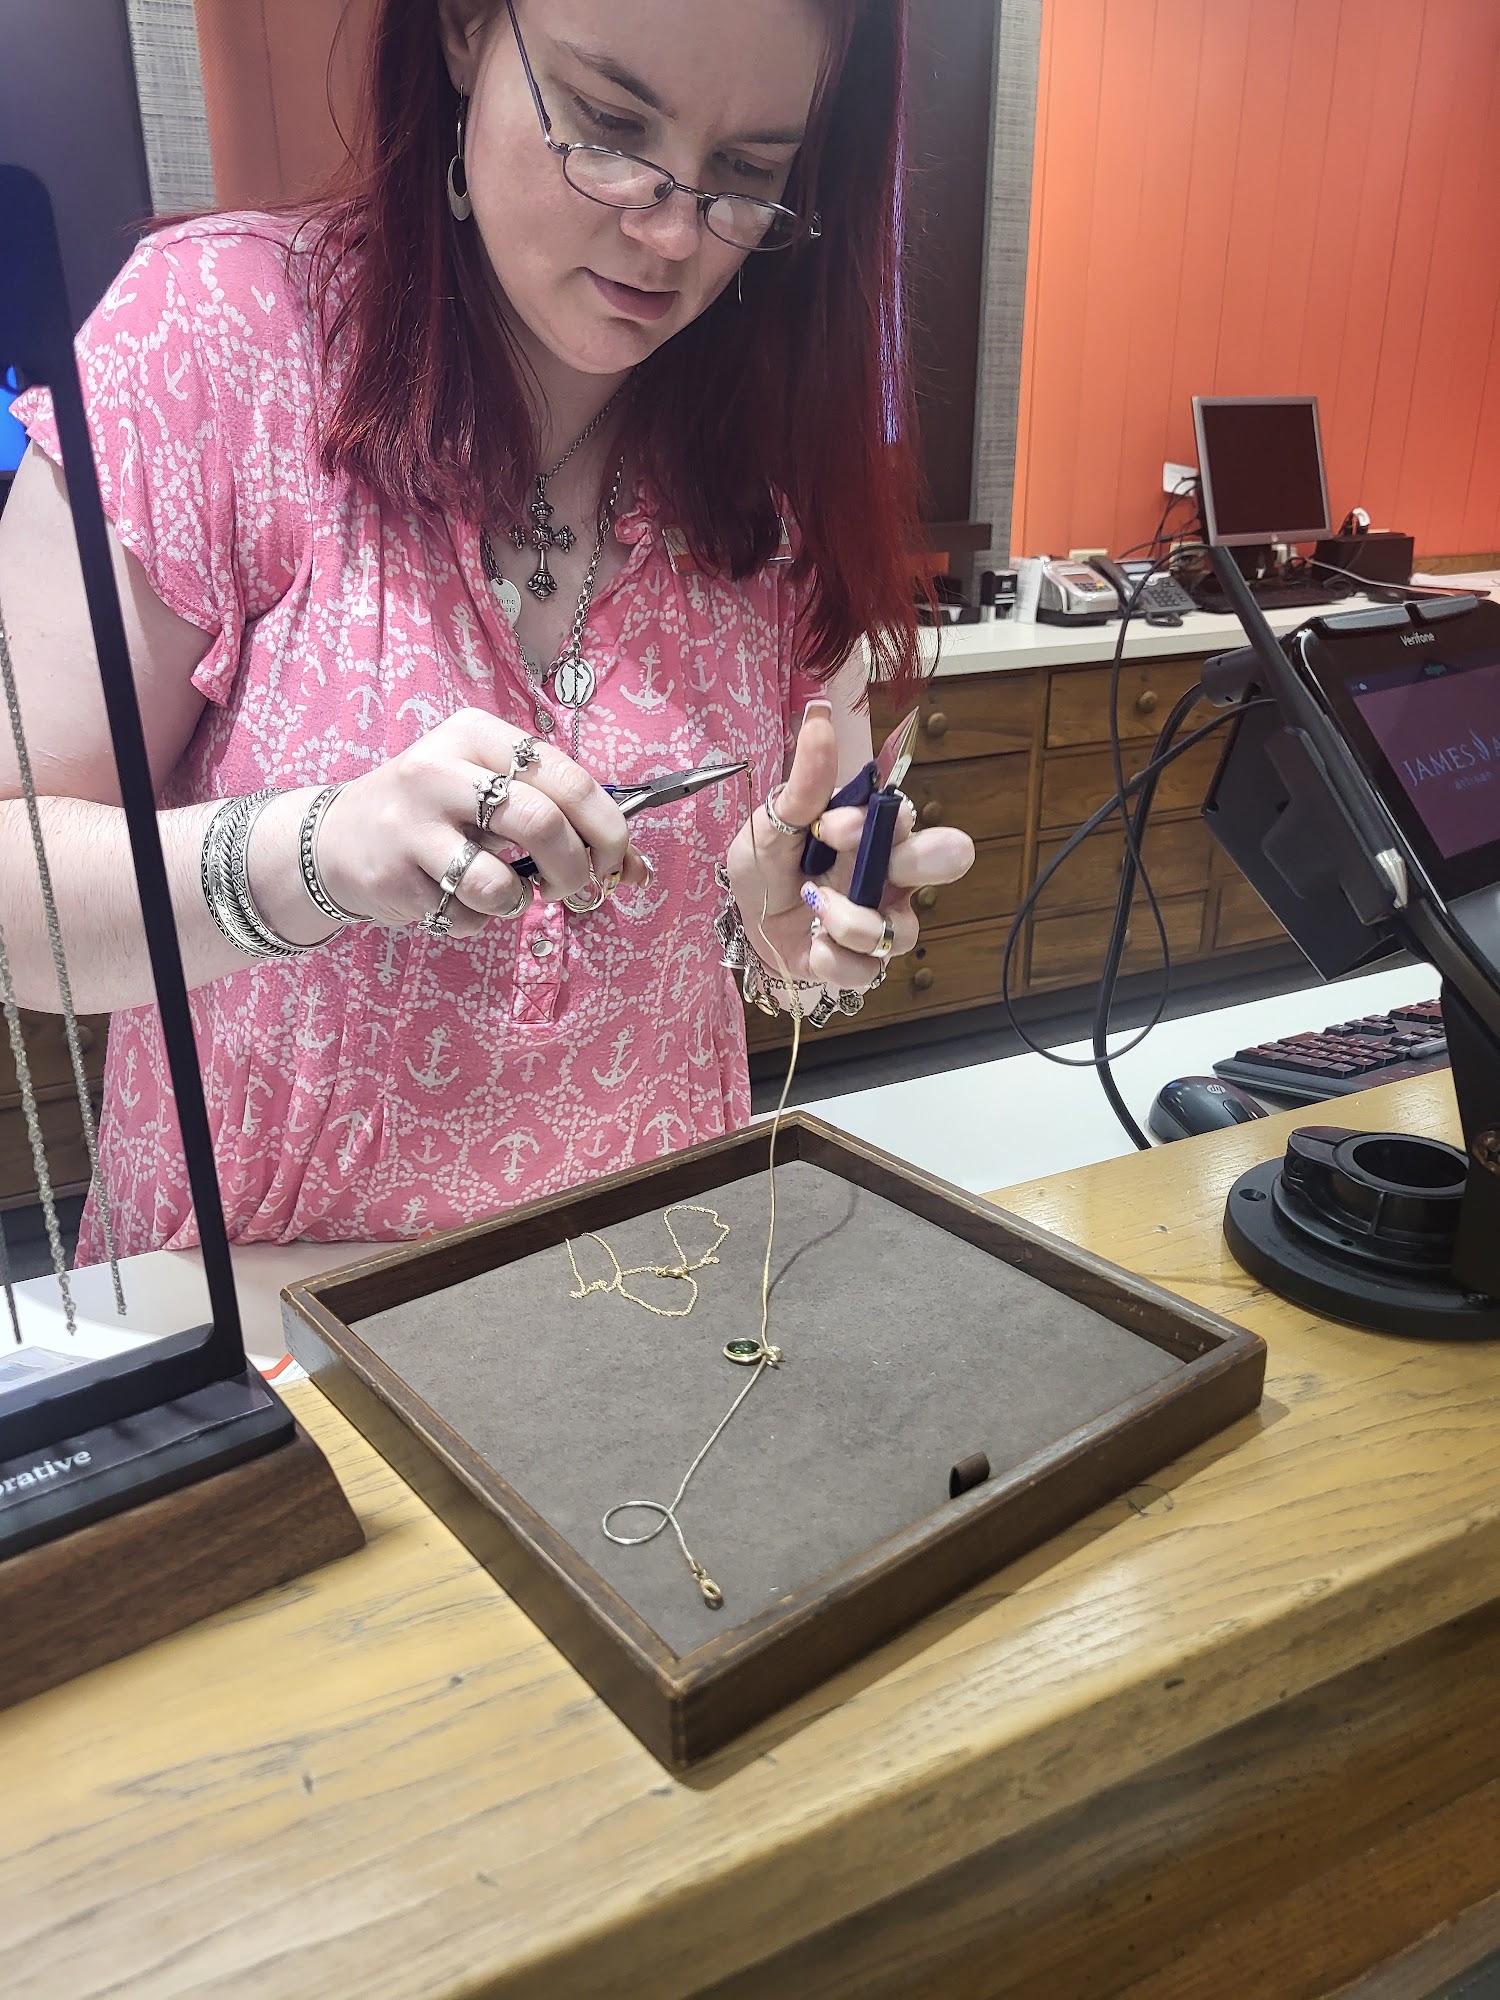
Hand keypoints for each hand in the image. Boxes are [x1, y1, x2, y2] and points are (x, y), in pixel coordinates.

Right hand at [304, 709, 649, 935]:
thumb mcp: (495, 796)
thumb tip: (637, 872)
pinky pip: (464, 913)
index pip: (568, 776)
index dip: (608, 828)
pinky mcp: (393, 874)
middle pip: (541, 822)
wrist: (339, 838)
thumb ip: (565, 822)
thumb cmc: (439, 814)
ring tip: (505, 894)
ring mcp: (411, 822)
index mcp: (478, 736)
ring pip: (499, 879)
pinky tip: (455, 900)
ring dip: (518, 902)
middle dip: (574, 870)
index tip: (617, 862)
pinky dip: (477, 921)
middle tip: (575, 889)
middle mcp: (441, 768)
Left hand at [724, 699, 974, 992]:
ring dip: (853, 922)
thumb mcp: (774, 822)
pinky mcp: (864, 963)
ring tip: (814, 906)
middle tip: (877, 868)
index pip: (908, 816)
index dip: (876, 822)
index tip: (827, 827)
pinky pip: (870, 971)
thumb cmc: (767, 865)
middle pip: (951, 859)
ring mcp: (884, 921)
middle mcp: (892, 874)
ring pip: (904, 931)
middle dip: (921, 860)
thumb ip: (804, 782)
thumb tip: (820, 717)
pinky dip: (833, 960)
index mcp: (876, 832)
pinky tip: (812, 945)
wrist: (742, 922)